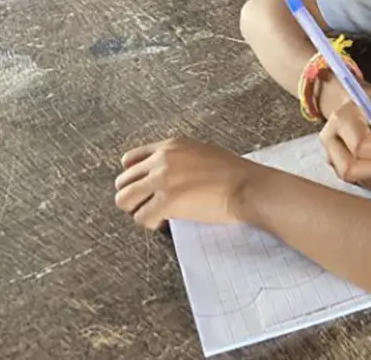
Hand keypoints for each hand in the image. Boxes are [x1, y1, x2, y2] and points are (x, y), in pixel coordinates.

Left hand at [114, 137, 264, 229]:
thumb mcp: (203, 152)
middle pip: (123, 182)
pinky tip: (166, 222)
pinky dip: (151, 224)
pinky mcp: (165, 202)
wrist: (247, 186)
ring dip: (138, 210)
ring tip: (156, 215)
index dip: (134, 177)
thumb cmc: (234, 174)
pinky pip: (141, 218)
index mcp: (170, 146)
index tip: (143, 188)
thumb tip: (171, 174)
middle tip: (150, 206)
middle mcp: (161, 160)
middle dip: (134, 197)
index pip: (130, 159)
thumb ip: (181, 159)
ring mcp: (161, 181)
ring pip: (125, 200)